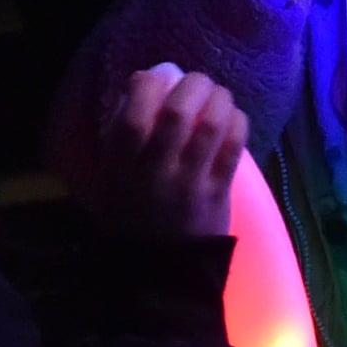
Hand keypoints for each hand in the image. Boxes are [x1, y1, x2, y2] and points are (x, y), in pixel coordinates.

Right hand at [77, 64, 247, 240]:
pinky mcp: (217, 193)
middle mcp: (153, 174)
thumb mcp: (109, 178)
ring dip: (219, 99)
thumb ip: (119, 134)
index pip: (131, 118)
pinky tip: (232, 118)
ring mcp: (188, 184)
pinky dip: (237, 122)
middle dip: (192, 85)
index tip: (156, 77)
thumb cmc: (132, 215)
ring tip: (218, 95)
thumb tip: (143, 81)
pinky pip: (233, 147)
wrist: (158, 269)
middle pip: (176, 113)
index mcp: (120, 169)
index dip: (146, 87)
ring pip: (210, 125)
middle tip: (198, 82)